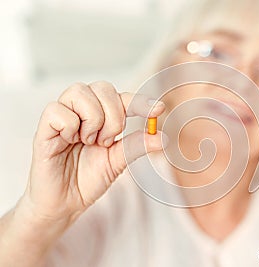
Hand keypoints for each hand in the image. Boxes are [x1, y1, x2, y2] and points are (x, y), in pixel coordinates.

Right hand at [22, 81, 165, 224]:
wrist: (65, 203)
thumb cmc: (88, 178)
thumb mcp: (118, 162)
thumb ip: (136, 146)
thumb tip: (162, 137)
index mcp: (103, 117)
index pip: (123, 98)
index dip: (141, 101)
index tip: (159, 109)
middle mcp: (83, 111)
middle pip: (103, 88)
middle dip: (113, 115)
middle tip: (107, 141)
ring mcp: (64, 117)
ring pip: (79, 92)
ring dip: (92, 119)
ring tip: (89, 141)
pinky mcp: (44, 128)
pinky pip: (57, 110)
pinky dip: (69, 126)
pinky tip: (69, 141)